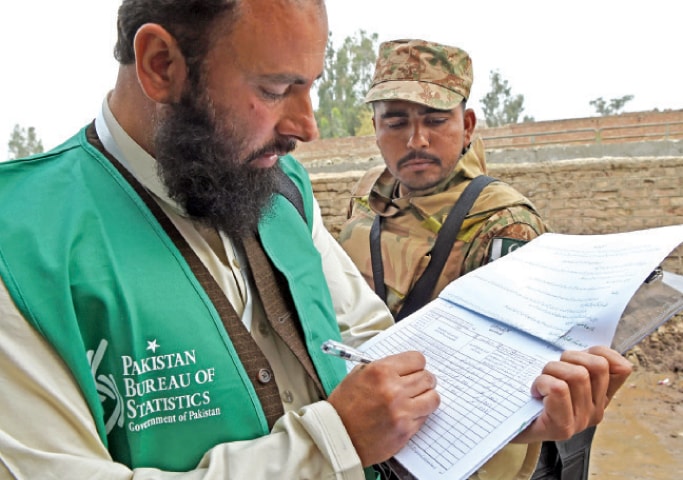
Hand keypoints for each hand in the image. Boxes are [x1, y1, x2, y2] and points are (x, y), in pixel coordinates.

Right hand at [327, 351, 439, 465]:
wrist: (336, 436)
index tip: (414, 369)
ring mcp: (401, 411)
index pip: (417, 359)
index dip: (416, 364)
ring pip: (433, 398)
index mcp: (380, 371)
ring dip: (426, 397)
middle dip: (423, 380)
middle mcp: (393, 389)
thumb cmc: (344, 406)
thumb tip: (405, 367)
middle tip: (416, 385)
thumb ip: (383, 368)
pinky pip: (425, 417)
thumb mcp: (357, 376)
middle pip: (428, 377)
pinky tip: (406, 414)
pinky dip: (419, 415)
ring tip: (417, 400)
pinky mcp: (405, 430)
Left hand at [513, 346, 631, 443]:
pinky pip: (559, 388)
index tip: (573, 357)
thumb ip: (576, 359)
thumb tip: (583, 338)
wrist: (508, 422)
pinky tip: (535, 392)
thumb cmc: (533, 392)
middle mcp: (597, 410)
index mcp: (601, 395)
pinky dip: (542, 382)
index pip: (621, 368)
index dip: (598, 352)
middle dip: (569, 357)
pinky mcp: (563, 428)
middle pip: (598, 366)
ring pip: (577, 375)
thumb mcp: (559, 369)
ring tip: (541, 382)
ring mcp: (582, 421)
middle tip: (551, 370)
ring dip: (551, 370)